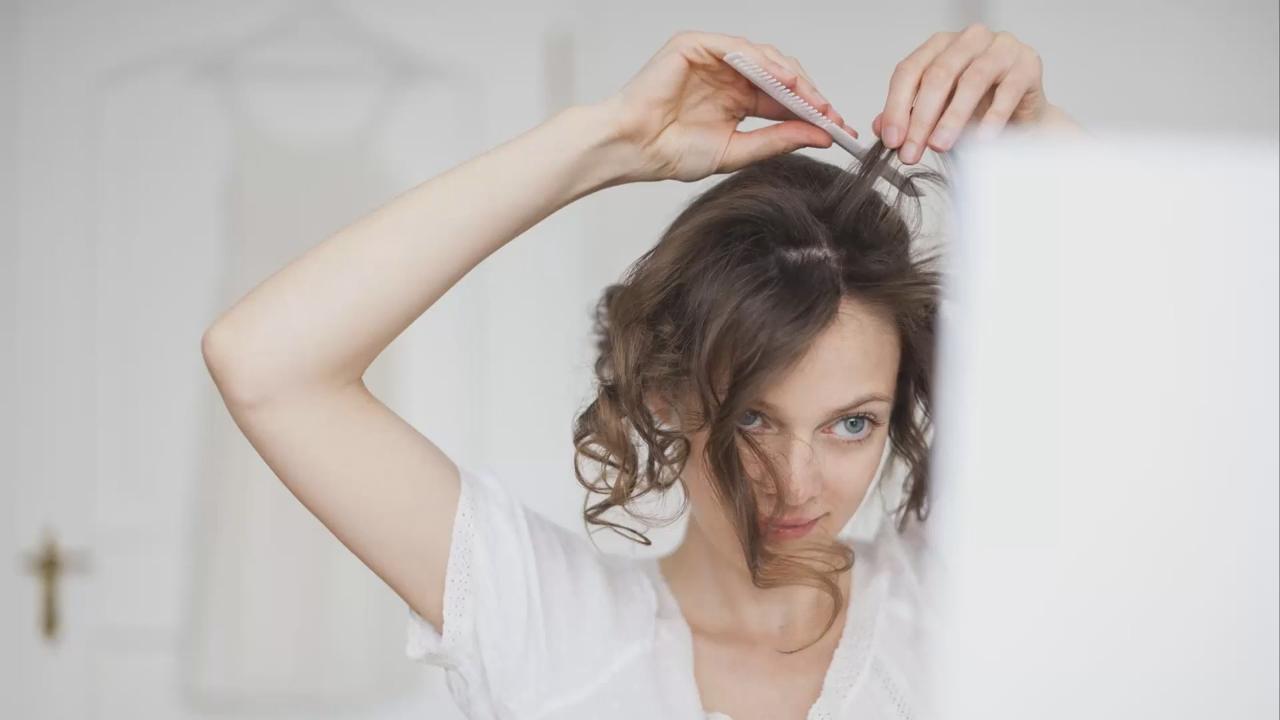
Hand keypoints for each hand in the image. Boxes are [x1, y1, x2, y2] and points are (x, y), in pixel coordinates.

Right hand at [601, 31, 857, 182]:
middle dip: (808, 93)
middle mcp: (729, 76)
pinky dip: (762, 60)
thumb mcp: (737, 150)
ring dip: (791, 76)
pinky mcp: (695, 46)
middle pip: (780, 74)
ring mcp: (713, 58)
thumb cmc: (671, 152)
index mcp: (738, 100)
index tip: (836, 128)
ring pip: (764, 56)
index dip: (812, 110)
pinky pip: (737, 46)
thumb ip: (777, 140)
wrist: (635, 149)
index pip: (784, 99)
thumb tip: (820, 135)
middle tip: (828, 113)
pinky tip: (780, 80)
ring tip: (810, 98)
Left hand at [872, 23, 1074, 163]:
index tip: (891, 140)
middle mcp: (970, 40)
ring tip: (940, 146)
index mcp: (941, 45)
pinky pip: (1007, 92)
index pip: (909, 70)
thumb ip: (908, 115)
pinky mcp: (1027, 64)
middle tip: (912, 151)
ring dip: (952, 118)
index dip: (896, 107)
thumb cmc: (978, 107)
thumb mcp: (936, 112)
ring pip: (971, 80)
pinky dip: (991, 118)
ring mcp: (1001, 48)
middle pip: (938, 75)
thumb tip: (880, 128)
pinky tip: (980, 139)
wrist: (1022, 115)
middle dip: (920, 118)